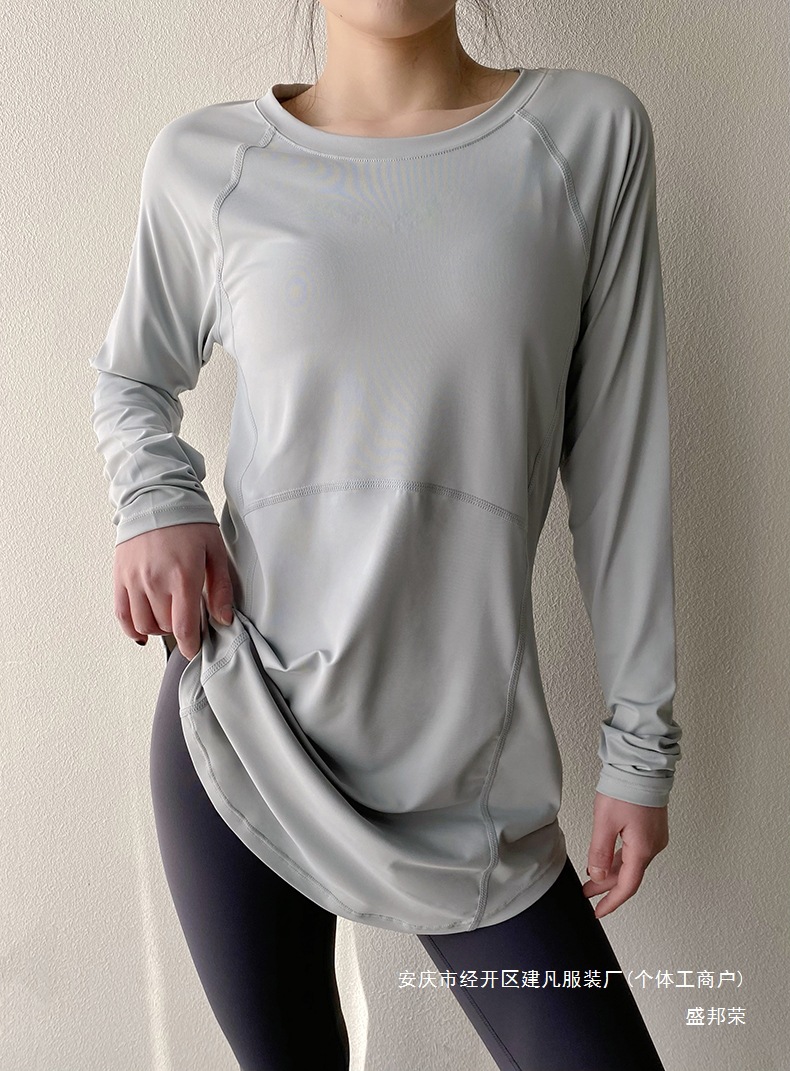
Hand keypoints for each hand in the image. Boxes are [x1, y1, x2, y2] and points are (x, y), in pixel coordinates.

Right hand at [113, 522, 234, 660]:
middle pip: (165, 626)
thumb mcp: (215, 551)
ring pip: (143, 624)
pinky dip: (131, 628)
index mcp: (183, 575)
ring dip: (158, 627)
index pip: (183, 627)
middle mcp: (155, 581)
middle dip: (180, 628)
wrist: (156, 496)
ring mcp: (134, 580)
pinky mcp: (120, 576)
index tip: (195, 649)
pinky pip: (121, 614)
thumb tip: (223, 620)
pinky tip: (143, 630)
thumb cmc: (190, 522)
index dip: (190, 645)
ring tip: (169, 616)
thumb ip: (220, 589)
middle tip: (188, 616)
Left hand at [582, 791, 668, 918]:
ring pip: (632, 862)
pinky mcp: (652, 827)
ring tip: (592, 878)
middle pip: (629, 875)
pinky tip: (607, 858)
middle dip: (607, 886)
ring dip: (612, 872)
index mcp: (642, 849)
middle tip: (587, 894)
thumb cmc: (626, 789)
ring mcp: (655, 837)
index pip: (627, 886)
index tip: (597, 911)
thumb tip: (598, 875)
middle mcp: (653, 846)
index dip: (611, 901)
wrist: (642, 765)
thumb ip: (600, 851)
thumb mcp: (605, 822)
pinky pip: (636, 851)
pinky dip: (620, 858)